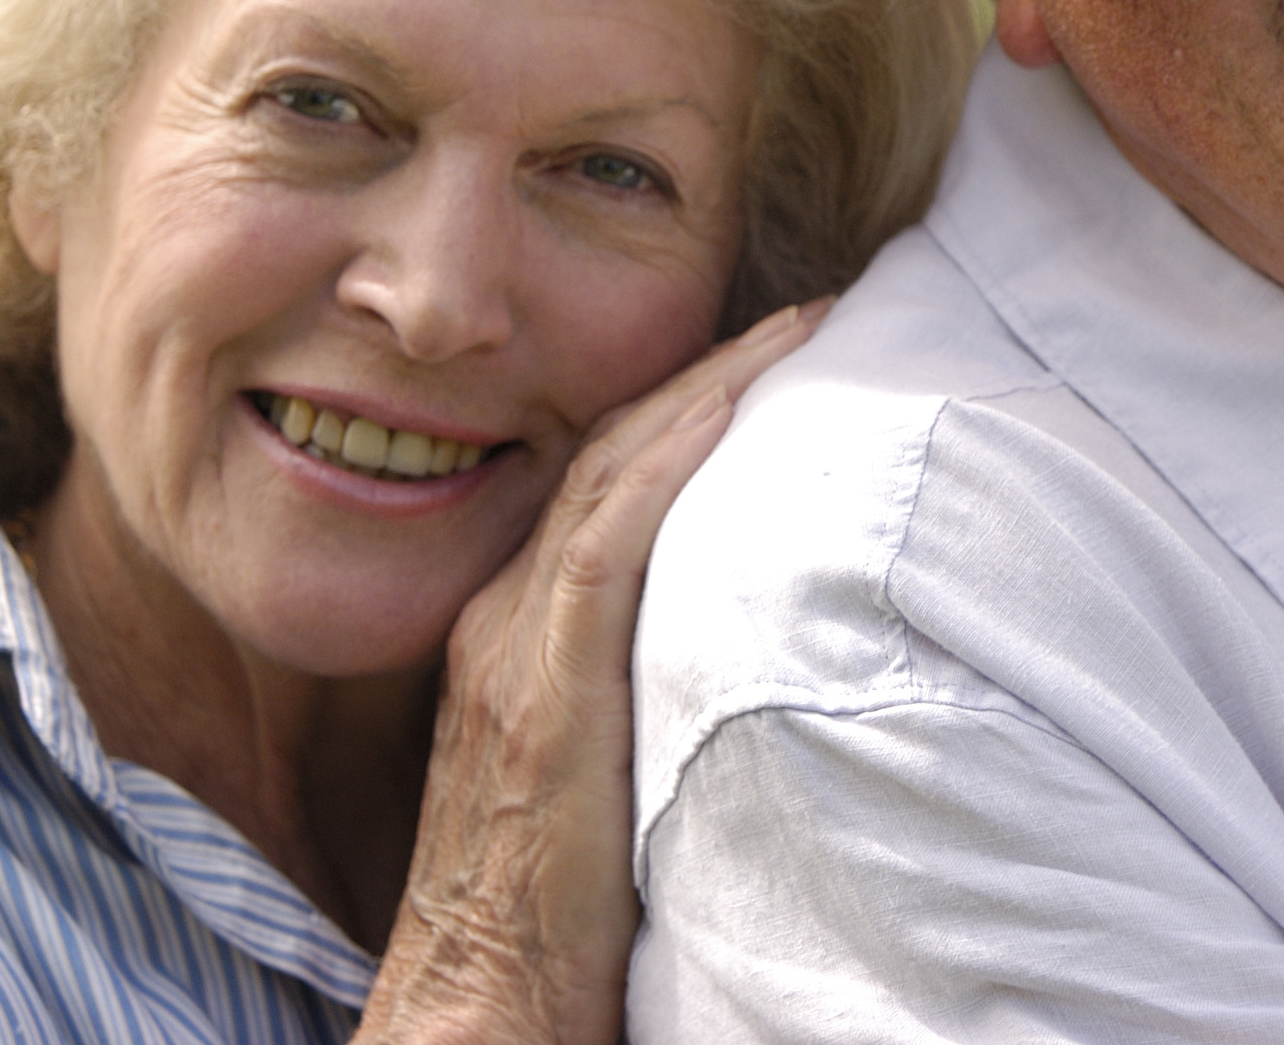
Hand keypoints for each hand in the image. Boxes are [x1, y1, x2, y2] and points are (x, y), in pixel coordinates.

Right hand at [353, 299, 828, 1044]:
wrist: (473, 1003)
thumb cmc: (551, 897)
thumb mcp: (592, 757)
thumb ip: (638, 675)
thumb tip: (746, 621)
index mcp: (516, 623)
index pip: (609, 471)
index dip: (691, 396)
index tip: (779, 343)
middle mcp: (506, 612)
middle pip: (616, 447)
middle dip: (714, 367)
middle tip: (809, 307)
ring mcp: (514, 645)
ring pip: (615, 471)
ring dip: (710, 386)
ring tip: (799, 328)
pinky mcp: (540, 693)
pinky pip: (606, 542)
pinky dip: (668, 459)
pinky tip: (729, 403)